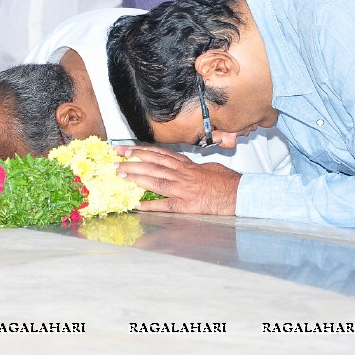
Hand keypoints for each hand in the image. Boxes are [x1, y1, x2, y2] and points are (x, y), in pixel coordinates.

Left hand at [116, 145, 240, 215]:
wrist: (238, 194)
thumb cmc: (226, 181)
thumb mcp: (209, 167)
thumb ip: (193, 167)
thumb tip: (184, 166)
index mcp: (187, 165)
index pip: (159, 155)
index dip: (141, 151)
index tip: (126, 149)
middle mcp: (182, 175)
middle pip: (152, 165)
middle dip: (132, 162)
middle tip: (115, 160)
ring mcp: (183, 189)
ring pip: (155, 180)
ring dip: (136, 177)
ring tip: (121, 175)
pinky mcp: (186, 205)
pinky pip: (165, 205)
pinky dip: (150, 205)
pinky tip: (138, 205)